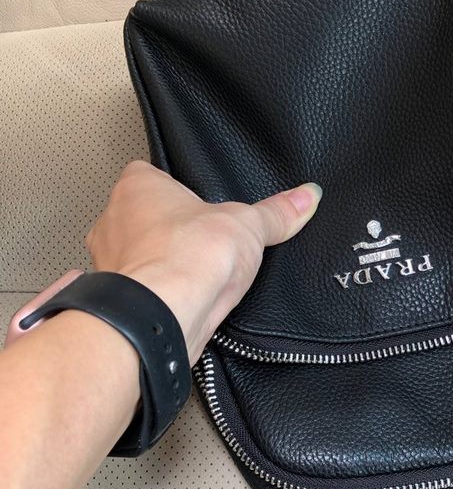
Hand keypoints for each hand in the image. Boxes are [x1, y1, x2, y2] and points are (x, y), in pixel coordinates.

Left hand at [85, 160, 321, 362]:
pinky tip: (178, 302)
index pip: (148, 175)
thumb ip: (277, 212)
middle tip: (201, 241)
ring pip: (134, 256)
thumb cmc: (191, 255)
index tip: (197, 203)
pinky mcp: (114, 301)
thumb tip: (308, 196)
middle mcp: (112, 221)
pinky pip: (136, 292)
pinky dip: (153, 297)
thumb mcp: (249, 226)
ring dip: (158, 265)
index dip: (174, 189)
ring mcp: (107, 263)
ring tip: (194, 275)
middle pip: (140, 217)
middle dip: (167, 230)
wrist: (163, 313)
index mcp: (137, 188)